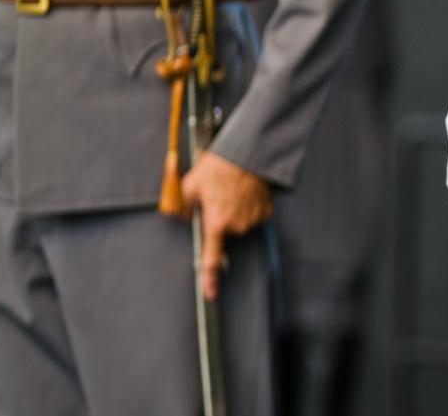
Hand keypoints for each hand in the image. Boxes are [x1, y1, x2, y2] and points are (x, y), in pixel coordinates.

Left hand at [180, 151, 271, 299]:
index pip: (212, 258)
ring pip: (238, 223)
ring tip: (231, 190)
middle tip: (216, 197)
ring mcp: (253, 219)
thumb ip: (181, 206)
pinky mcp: (266, 211)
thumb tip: (183, 217)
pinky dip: (248, 207)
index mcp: (216, 224)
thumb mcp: (190, 184)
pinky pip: (253, 215)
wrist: (249, 152)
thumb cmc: (219, 167)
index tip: (210, 294)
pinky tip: (244, 192)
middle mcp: (237, 226)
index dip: (210, 278)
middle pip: (223, 232)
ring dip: (233, 212)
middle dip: (218, 220)